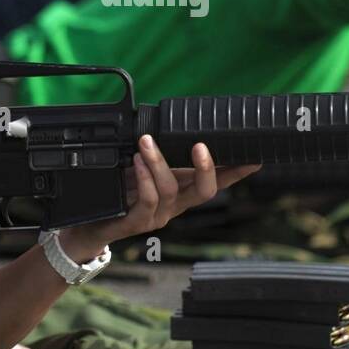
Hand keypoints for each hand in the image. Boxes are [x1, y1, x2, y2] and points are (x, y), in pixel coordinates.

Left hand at [58, 136, 259, 259]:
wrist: (94, 224)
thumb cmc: (120, 192)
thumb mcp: (143, 168)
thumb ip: (159, 154)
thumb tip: (164, 124)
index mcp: (183, 191)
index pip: (216, 181)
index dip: (236, 172)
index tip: (255, 157)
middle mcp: (176, 206)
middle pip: (205, 192)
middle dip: (206, 168)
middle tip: (201, 146)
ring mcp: (159, 216)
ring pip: (170, 191)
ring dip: (159, 163)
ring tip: (146, 143)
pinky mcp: (139, 222)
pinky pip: (148, 201)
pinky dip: (144, 179)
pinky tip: (137, 164)